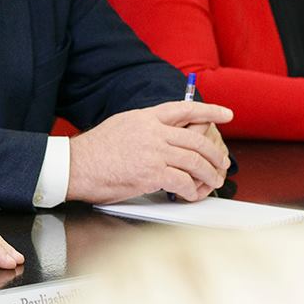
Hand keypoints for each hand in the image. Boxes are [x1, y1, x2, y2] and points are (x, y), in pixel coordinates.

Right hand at [67, 101, 232, 203]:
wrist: (76, 166)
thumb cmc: (95, 151)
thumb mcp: (122, 126)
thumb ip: (146, 127)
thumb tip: (167, 134)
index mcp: (146, 117)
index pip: (185, 109)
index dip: (209, 111)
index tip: (226, 114)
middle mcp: (153, 131)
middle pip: (197, 139)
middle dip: (215, 154)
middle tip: (222, 164)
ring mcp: (154, 152)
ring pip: (196, 161)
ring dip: (209, 175)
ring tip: (213, 182)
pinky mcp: (152, 174)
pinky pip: (184, 182)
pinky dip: (192, 191)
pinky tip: (190, 195)